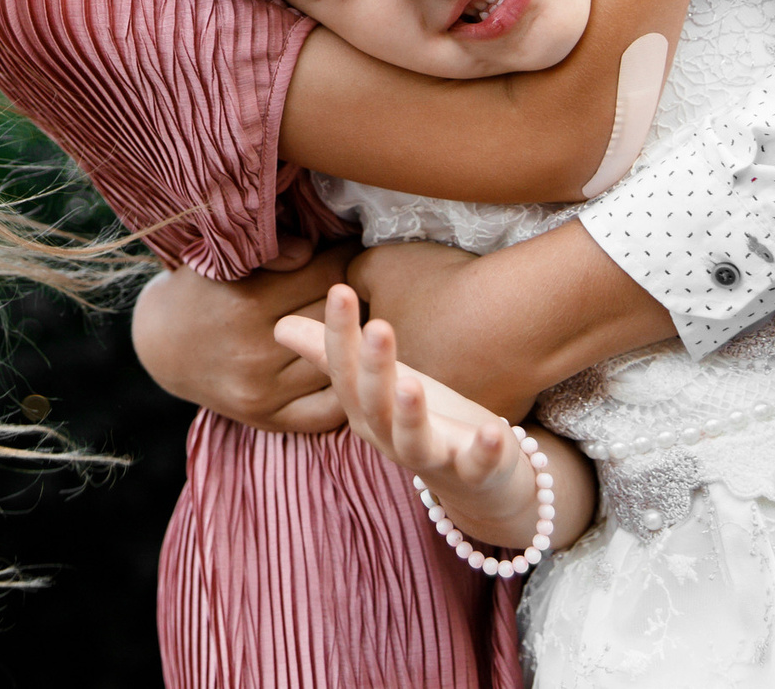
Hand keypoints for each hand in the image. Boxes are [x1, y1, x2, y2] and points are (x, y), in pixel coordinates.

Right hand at [129, 237, 353, 433]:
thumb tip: (312, 251)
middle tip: (362, 284)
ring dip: (354, 341)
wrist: (161, 346)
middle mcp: (255, 352)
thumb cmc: (199, 291)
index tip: (351, 250)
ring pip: (338, 361)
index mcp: (246, 304)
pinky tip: (347, 366)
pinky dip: (344, 387)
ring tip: (359, 321)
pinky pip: (327, 411)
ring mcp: (262, 392)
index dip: (345, 257)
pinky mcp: (268, 419)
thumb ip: (268, 251)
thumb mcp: (220, 258)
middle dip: (355, 298)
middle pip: (336, 318)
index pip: (327, 276)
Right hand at [275, 284, 589, 552]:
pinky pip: (476, 465)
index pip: (345, 369)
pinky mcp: (473, 472)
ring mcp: (432, 456)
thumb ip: (332, 353)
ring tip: (411, 383)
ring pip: (413, 440)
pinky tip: (495, 429)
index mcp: (365, 408)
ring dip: (410, 414)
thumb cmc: (418, 419)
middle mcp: (390, 435)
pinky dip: (484, 451)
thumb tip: (279, 325)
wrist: (474, 484)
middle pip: (375, 403)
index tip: (340, 290)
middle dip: (374, 368)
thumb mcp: (374, 383)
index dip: (340, 333)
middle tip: (378, 326)